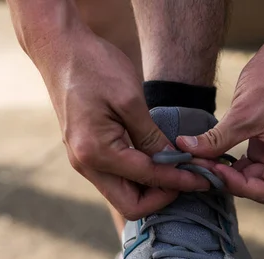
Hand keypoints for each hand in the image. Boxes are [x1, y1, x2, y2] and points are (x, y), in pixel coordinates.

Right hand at [29, 32, 209, 219]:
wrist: (59, 49)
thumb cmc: (94, 66)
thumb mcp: (130, 99)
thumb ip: (151, 137)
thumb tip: (174, 162)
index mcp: (96, 152)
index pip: (147, 180)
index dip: (179, 181)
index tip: (204, 178)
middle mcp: (86, 164)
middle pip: (131, 205)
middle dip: (163, 196)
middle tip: (189, 178)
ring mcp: (84, 161)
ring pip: (124, 194)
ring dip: (152, 188)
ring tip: (179, 170)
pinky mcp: (87, 153)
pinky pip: (117, 178)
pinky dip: (140, 176)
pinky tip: (159, 160)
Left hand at [176, 41, 263, 203]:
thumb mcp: (243, 114)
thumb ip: (215, 139)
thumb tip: (184, 150)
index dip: (236, 186)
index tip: (211, 171)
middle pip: (259, 187)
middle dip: (229, 180)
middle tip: (200, 166)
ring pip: (253, 175)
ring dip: (229, 171)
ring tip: (203, 159)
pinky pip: (252, 161)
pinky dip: (233, 160)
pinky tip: (213, 153)